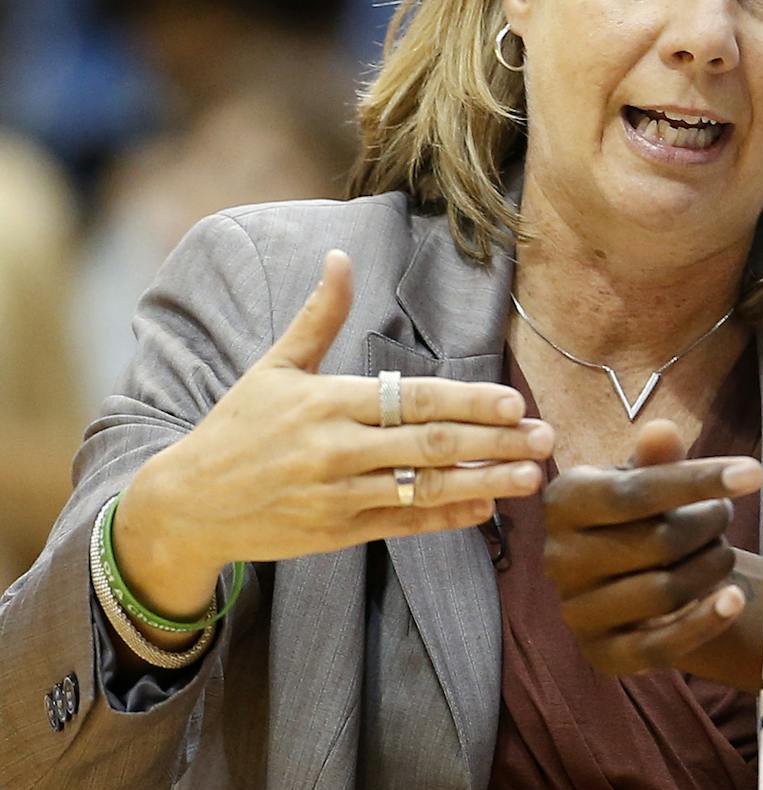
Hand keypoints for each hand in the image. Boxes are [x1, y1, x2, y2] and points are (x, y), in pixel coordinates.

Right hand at [115, 251, 551, 621]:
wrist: (189, 502)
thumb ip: (319, 316)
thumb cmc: (238, 426)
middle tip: (546, 437)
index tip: (512, 402)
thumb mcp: (274, 366)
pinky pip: (403, 525)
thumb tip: (340, 256)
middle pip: (429, 446)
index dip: (466, 402)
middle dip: (493, 442)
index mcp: (328, 402)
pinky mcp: (338, 534)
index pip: (411, 400)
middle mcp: (337, 450)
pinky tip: (485, 509)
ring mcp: (339, 497)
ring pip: (424, 489)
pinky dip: (446, 518)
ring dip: (484, 484)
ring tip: (531, 476)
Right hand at [543, 421, 761, 676]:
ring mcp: (576, 611)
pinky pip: (660, 646)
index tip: (753, 473)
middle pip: (657, 542)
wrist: (624, 577)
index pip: (635, 493)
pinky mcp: (601, 654)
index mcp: (563, 501)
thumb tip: (662, 432)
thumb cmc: (636, 515)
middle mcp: (559, 558)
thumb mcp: (643, 478)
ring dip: (712, 566)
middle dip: (708, 523)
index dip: (698, 481)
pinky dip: (705, 622)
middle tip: (723, 514)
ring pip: (664, 591)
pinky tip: (734, 598)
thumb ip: (656, 459)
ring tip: (722, 550)